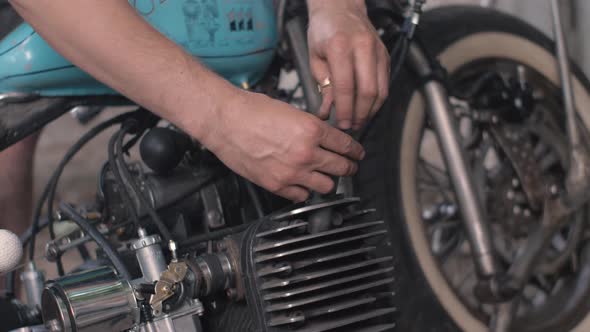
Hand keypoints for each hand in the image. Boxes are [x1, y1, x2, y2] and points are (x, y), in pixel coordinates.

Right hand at [200, 90, 364, 201]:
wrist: (224, 121)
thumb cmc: (250, 111)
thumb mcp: (290, 110)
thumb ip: (309, 126)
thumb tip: (322, 135)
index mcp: (311, 130)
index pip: (346, 145)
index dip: (356, 151)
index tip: (357, 154)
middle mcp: (306, 153)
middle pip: (341, 167)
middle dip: (349, 167)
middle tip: (350, 167)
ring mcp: (292, 172)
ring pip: (326, 186)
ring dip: (329, 181)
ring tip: (327, 178)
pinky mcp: (276, 185)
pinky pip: (301, 196)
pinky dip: (304, 191)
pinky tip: (303, 184)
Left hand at [307, 0, 389, 130]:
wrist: (341, 8)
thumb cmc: (324, 31)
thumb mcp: (315, 57)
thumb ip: (323, 85)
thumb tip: (328, 111)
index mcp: (340, 46)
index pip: (346, 87)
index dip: (345, 110)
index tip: (342, 124)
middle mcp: (362, 47)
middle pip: (368, 91)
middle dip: (360, 114)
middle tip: (351, 126)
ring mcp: (378, 51)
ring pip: (381, 90)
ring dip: (371, 110)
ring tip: (359, 120)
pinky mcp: (385, 55)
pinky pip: (385, 84)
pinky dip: (377, 100)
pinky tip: (367, 108)